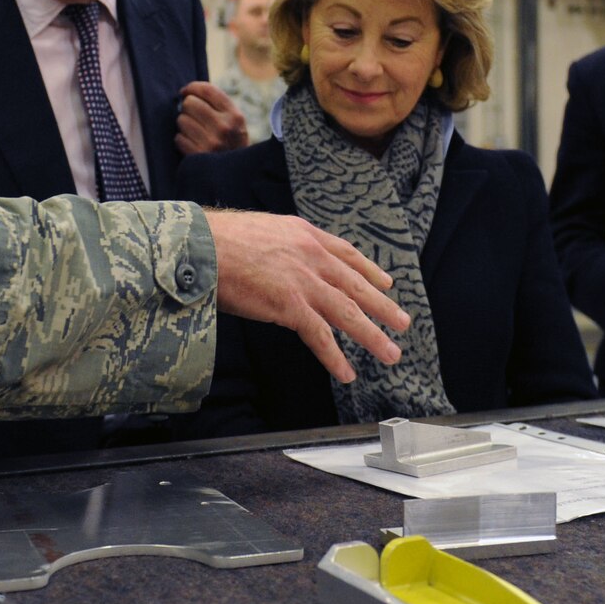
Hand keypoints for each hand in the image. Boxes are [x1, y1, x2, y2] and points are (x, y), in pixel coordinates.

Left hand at [176, 81, 248, 155]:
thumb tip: (187, 92)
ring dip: (184, 125)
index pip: (207, 90)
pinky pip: (178, 138)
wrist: (237, 175)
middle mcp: (224, 127)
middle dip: (188, 108)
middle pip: (190, 103)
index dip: (192, 87)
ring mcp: (211, 142)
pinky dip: (182, 140)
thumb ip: (218, 105)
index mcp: (235, 115)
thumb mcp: (235, 122)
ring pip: (181, 120)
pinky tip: (192, 144)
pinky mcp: (198, 155)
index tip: (186, 91)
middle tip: (193, 116)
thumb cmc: (231, 142)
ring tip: (195, 132)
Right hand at [204, 209, 407, 380]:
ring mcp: (304, 281)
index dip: (369, 270)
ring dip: (372, 336)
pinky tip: (346, 373)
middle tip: (402, 323)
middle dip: (383, 306)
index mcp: (304, 234)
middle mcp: (311, 255)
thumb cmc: (219, 240)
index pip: (347, 253)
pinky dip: (335, 357)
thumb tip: (279, 260)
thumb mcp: (261, 230)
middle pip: (356, 286)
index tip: (385, 281)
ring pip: (348, 313)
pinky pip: (320, 336)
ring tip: (390, 353)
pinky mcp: (290, 305)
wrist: (202, 246)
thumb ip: (280, 246)